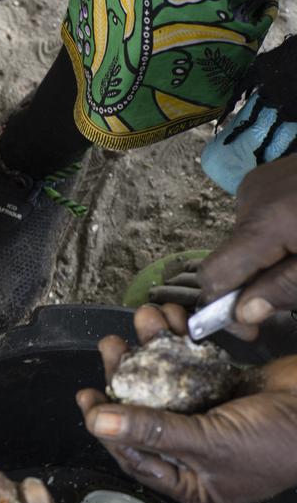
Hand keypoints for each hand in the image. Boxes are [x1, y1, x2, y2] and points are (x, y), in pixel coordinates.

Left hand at [78, 304, 296, 502]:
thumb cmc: (281, 442)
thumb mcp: (209, 442)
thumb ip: (151, 430)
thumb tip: (97, 424)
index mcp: (194, 484)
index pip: (135, 456)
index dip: (107, 427)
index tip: (86, 397)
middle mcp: (198, 453)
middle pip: (145, 413)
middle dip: (126, 376)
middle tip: (111, 348)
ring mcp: (212, 418)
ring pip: (165, 383)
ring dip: (150, 349)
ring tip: (141, 323)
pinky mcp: (225, 388)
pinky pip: (190, 364)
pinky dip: (179, 343)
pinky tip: (170, 321)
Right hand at [196, 158, 296, 338]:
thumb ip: (285, 290)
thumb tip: (244, 313)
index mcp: (263, 224)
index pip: (214, 275)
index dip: (223, 307)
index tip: (249, 328)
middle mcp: (251, 198)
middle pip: (232, 257)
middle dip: (258, 280)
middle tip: (295, 288)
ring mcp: (260, 183)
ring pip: (248, 238)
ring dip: (271, 257)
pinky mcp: (272, 175)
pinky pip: (261, 216)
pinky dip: (278, 233)